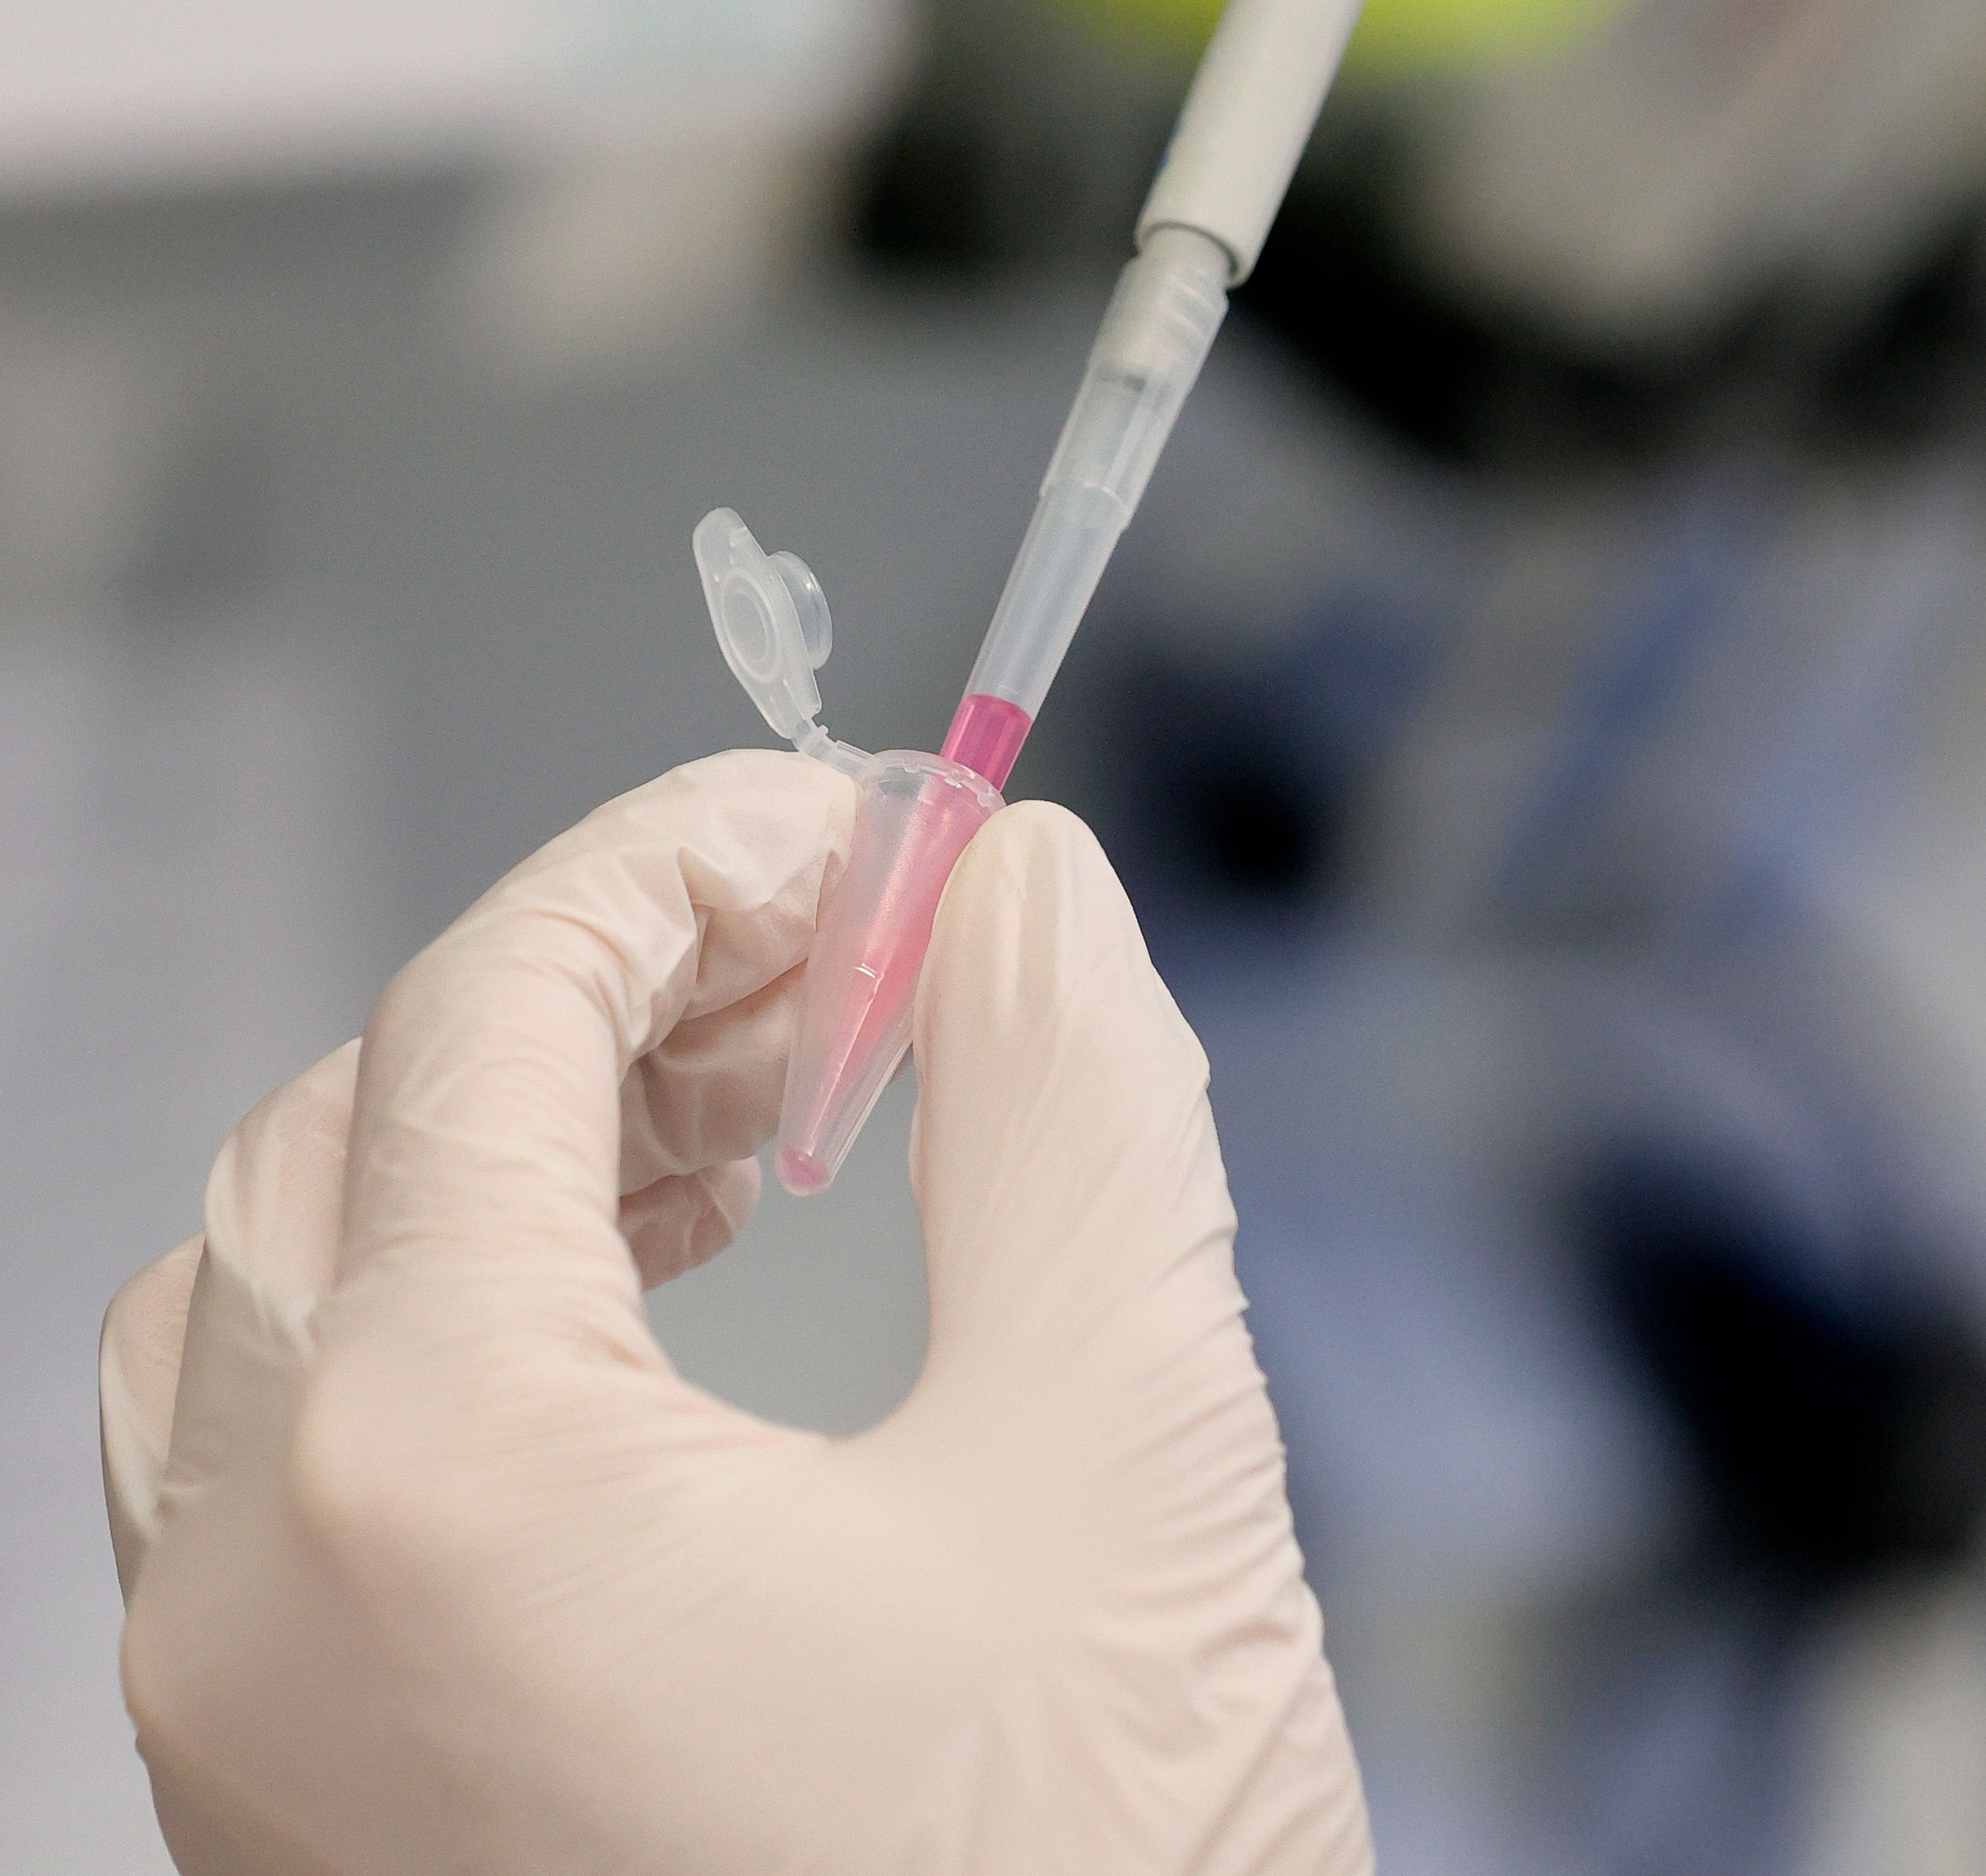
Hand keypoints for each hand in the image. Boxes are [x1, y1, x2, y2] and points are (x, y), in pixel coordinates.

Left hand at [100, 755, 1369, 1875]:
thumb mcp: (1132, 1457)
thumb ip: (1067, 1099)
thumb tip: (1008, 881)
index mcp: (425, 1486)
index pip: (490, 1002)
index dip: (694, 854)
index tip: (877, 828)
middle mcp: (250, 1610)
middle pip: (353, 1121)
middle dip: (599, 986)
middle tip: (836, 969)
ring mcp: (236, 1750)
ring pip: (266, 1293)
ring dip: (490, 1146)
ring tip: (740, 1130)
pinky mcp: (286, 1839)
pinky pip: (265, 1477)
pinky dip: (433, 1323)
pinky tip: (645, 1326)